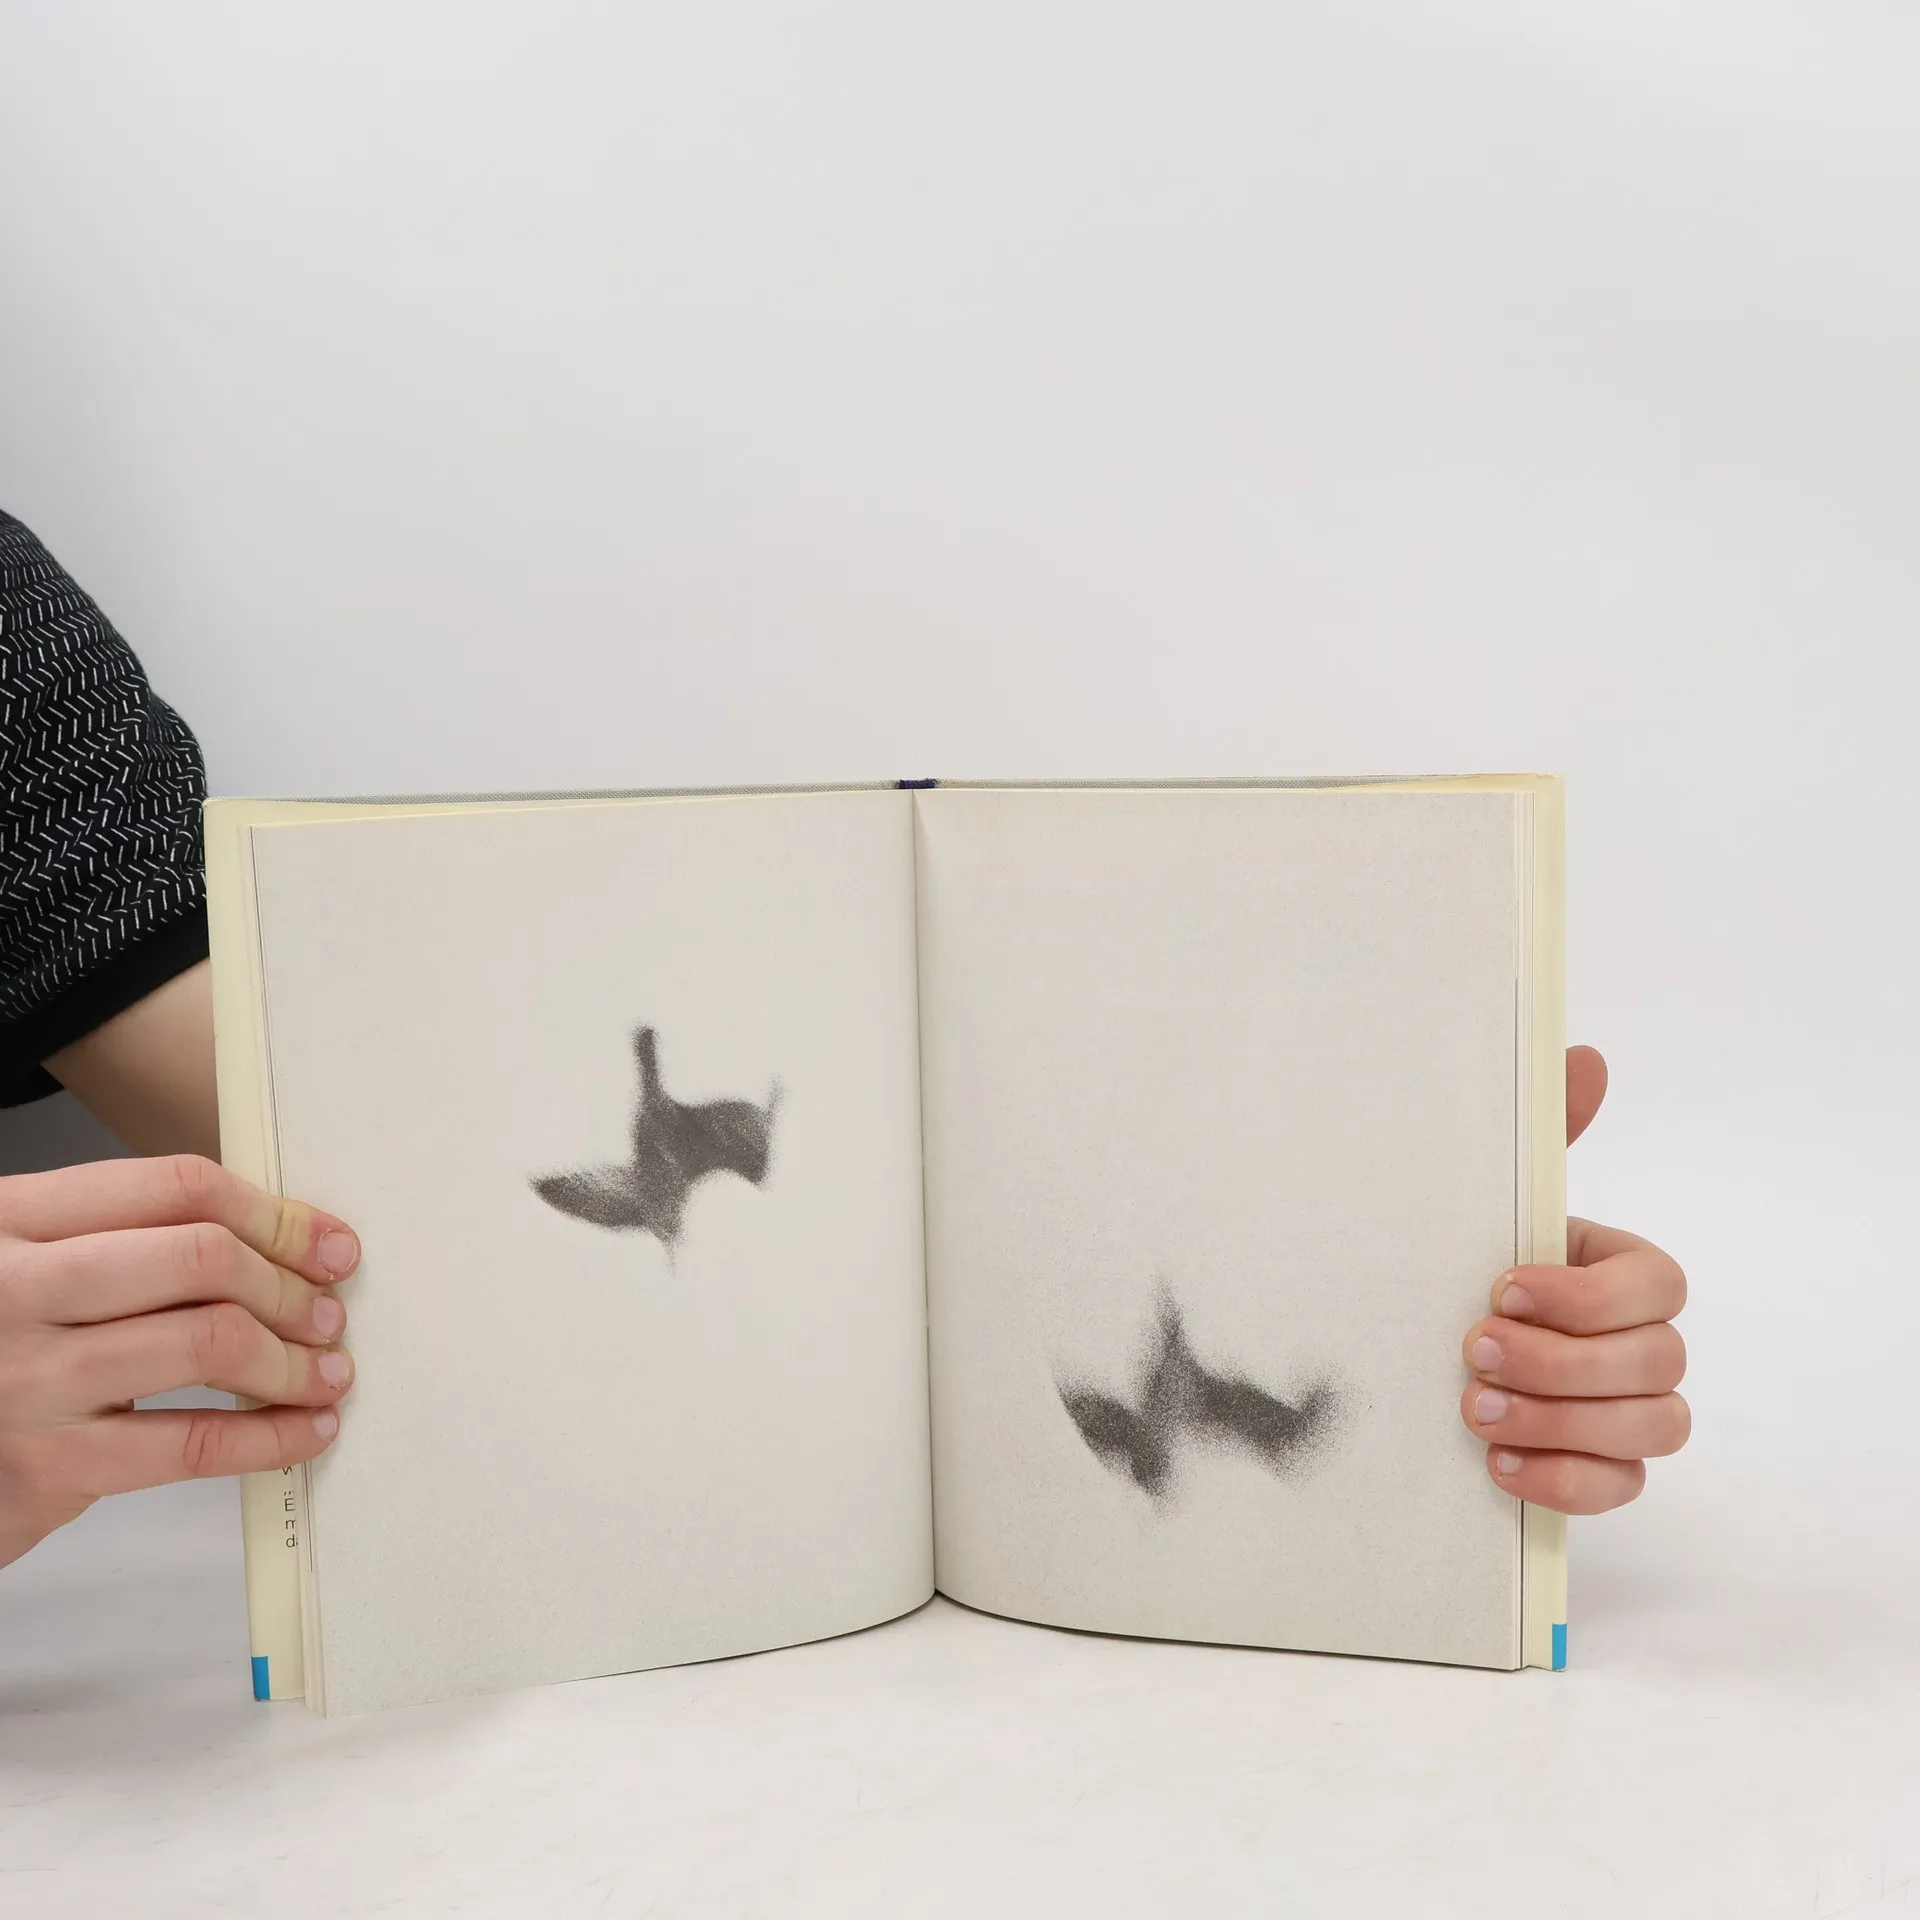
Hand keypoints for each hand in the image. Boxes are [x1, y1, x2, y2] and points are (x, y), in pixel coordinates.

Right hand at [0, 1155, 357, 1569]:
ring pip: (208, 1341)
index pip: (175, 1186)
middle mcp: (13, 1286)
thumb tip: (278, 1247)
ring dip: (292, 1360)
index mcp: (11, 1217)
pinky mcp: (47, 1464)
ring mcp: (29, 1376)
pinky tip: (303, 1430)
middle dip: (287, 1285)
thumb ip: (123, 1244)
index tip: (326, 1242)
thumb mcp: (30, 1268)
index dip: (273, 1214)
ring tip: (325, 1372)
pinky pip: (193, 1442)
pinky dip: (270, 1436)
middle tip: (326, 1313)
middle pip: (201, 1256)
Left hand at [1459, 1047, 1688, 1513]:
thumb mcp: (1493, 1197)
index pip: (1659, 1287)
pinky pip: (1621, 1489)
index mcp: (1625, 1272)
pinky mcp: (1603, 1469)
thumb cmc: (1469, 1262)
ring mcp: (1631, 1412)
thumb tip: (1583, 1058)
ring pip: (1652, 1429)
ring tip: (1473, 1407)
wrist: (1419, 1338)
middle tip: (1471, 1349)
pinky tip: (1498, 1461)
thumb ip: (1544, 1133)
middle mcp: (1642, 1344)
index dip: (1588, 1296)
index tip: (1502, 1287)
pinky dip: (1563, 1479)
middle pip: (1656, 1364)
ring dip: (1559, 1421)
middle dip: (1561, 1363)